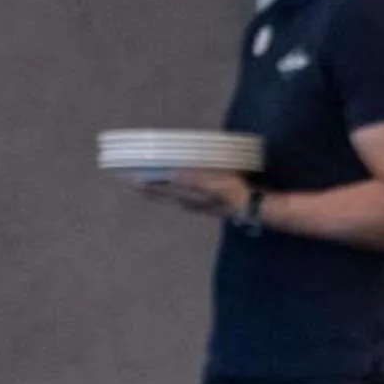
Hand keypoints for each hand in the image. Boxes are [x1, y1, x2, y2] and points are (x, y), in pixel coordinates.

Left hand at [136, 169, 250, 218]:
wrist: (257, 208)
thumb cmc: (236, 195)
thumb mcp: (214, 185)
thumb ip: (193, 180)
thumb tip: (172, 174)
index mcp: (187, 199)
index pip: (158, 192)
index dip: (142, 186)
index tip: (126, 180)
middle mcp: (189, 203)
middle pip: (162, 195)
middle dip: (148, 187)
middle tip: (133, 178)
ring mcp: (198, 203)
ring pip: (172, 195)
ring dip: (161, 188)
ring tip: (152, 179)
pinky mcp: (208, 201)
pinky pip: (184, 193)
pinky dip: (176, 186)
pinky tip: (180, 181)